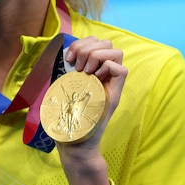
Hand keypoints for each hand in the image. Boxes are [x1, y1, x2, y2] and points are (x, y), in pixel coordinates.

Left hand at [57, 35, 127, 184]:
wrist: (74, 141)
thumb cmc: (66, 116)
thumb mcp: (64, 87)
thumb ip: (68, 72)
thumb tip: (63, 54)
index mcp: (92, 70)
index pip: (98, 43)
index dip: (83, 44)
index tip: (70, 59)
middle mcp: (104, 76)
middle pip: (107, 44)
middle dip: (88, 48)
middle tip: (77, 66)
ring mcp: (111, 85)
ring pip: (116, 52)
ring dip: (96, 56)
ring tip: (84, 71)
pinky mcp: (114, 96)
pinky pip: (122, 70)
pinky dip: (106, 68)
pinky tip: (92, 78)